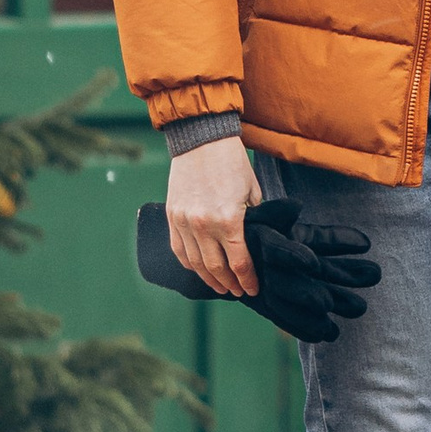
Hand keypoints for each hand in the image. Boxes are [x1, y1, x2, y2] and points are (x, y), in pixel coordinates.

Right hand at [167, 134, 260, 298]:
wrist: (202, 139)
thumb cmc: (232, 163)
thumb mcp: (253, 192)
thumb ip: (254, 220)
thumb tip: (259, 243)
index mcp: (228, 219)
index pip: (239, 262)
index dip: (248, 279)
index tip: (253, 289)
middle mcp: (203, 225)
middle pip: (216, 268)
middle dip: (230, 283)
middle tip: (238, 291)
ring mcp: (183, 222)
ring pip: (195, 263)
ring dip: (209, 279)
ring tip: (221, 286)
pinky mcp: (172, 216)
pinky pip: (178, 250)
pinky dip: (189, 264)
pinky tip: (199, 270)